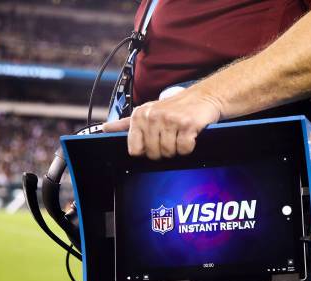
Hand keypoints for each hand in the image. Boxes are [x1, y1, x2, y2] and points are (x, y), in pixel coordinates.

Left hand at [102, 89, 221, 158]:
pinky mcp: (187, 125)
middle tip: (171, 138)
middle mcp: (152, 116)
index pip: (135, 149)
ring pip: (169, 152)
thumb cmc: (176, 107)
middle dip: (164, 151)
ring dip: (177, 149)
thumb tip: (105, 129)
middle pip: (153, 153)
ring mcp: (170, 120)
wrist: (205, 97)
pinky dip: (189, 147)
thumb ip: (126, 123)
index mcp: (139, 115)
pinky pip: (184, 149)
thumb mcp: (148, 111)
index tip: (154, 142)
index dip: (146, 150)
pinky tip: (190, 135)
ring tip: (180, 135)